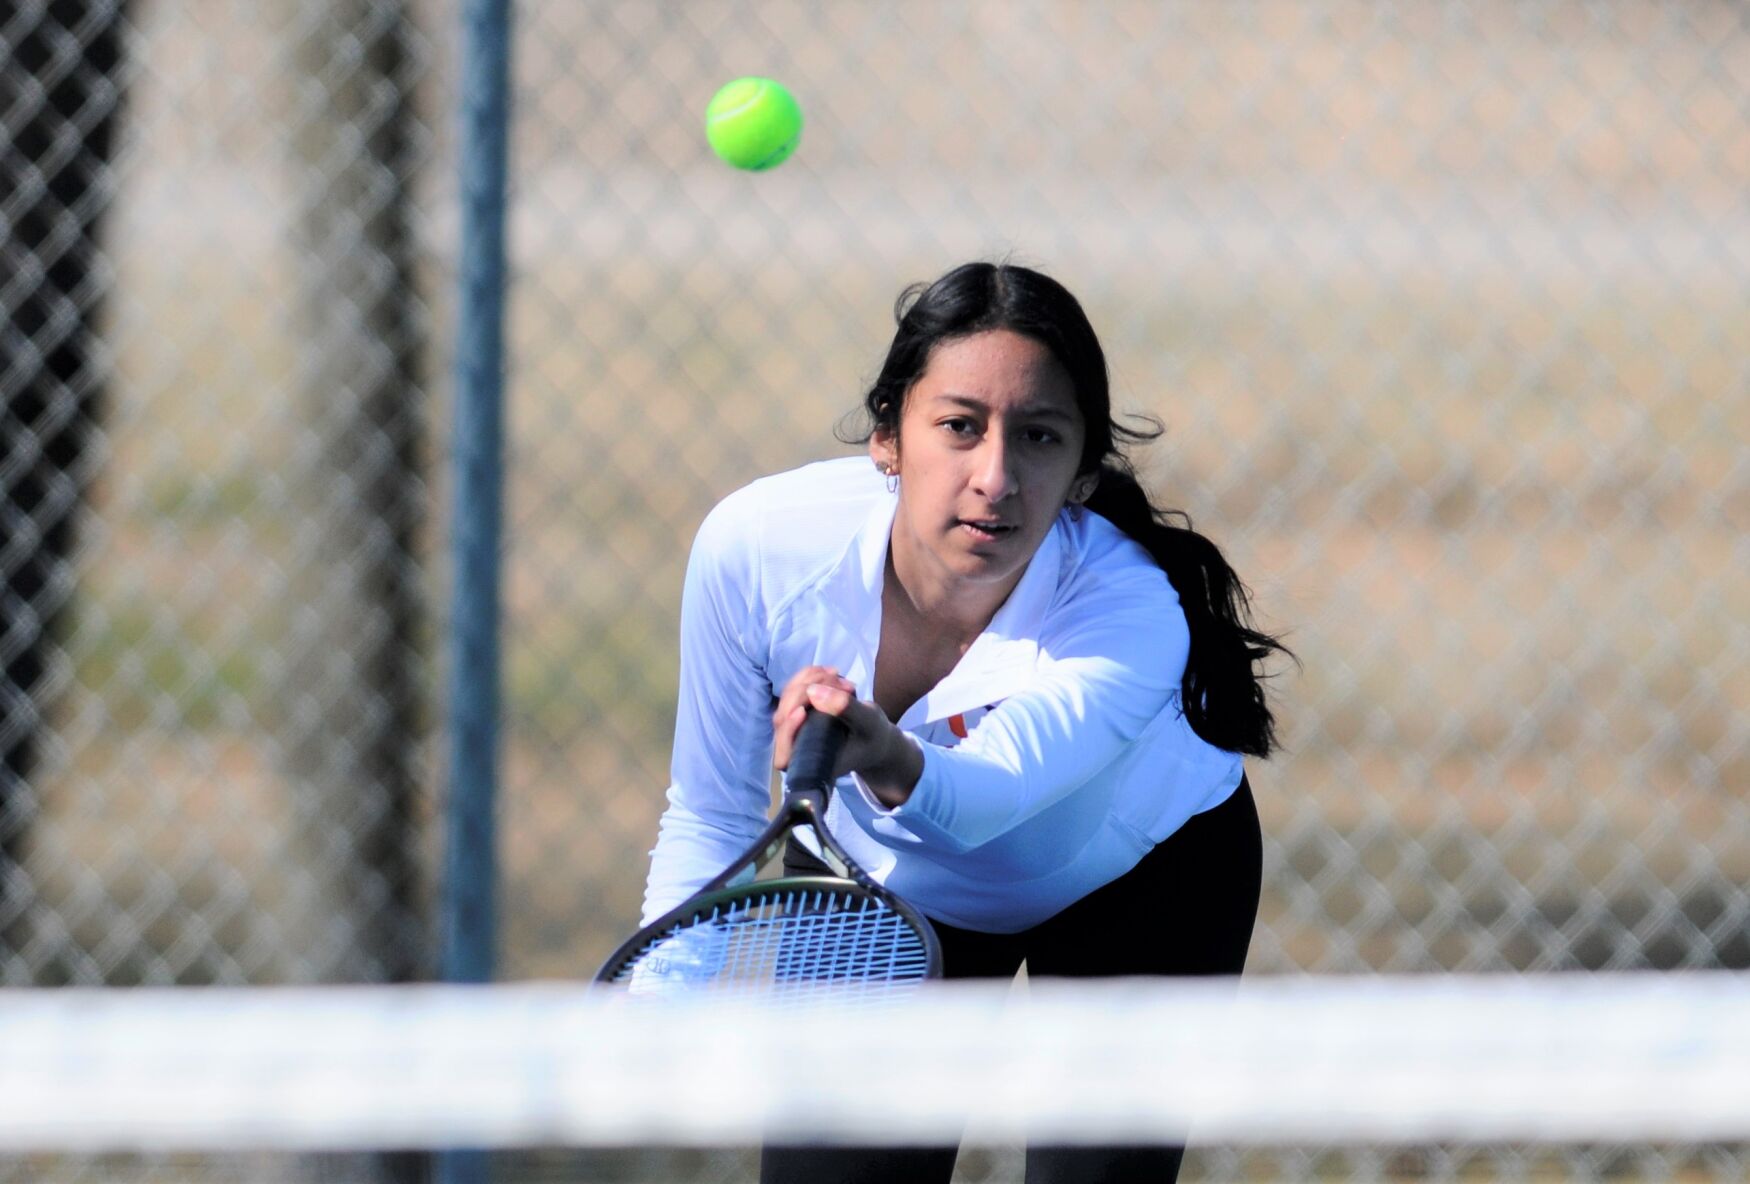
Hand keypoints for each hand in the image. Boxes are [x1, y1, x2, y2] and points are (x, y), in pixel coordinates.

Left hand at [771, 666, 921, 806]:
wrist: (874, 735)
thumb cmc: (873, 736)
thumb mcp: (868, 722)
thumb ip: (844, 708)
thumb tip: (813, 692)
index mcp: (813, 764)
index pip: (785, 757)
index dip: (787, 733)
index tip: (803, 711)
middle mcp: (799, 749)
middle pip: (782, 721)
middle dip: (804, 694)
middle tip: (833, 680)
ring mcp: (796, 730)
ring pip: (786, 703)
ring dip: (806, 681)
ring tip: (835, 674)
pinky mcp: (798, 714)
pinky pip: (793, 693)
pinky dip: (807, 678)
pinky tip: (826, 672)